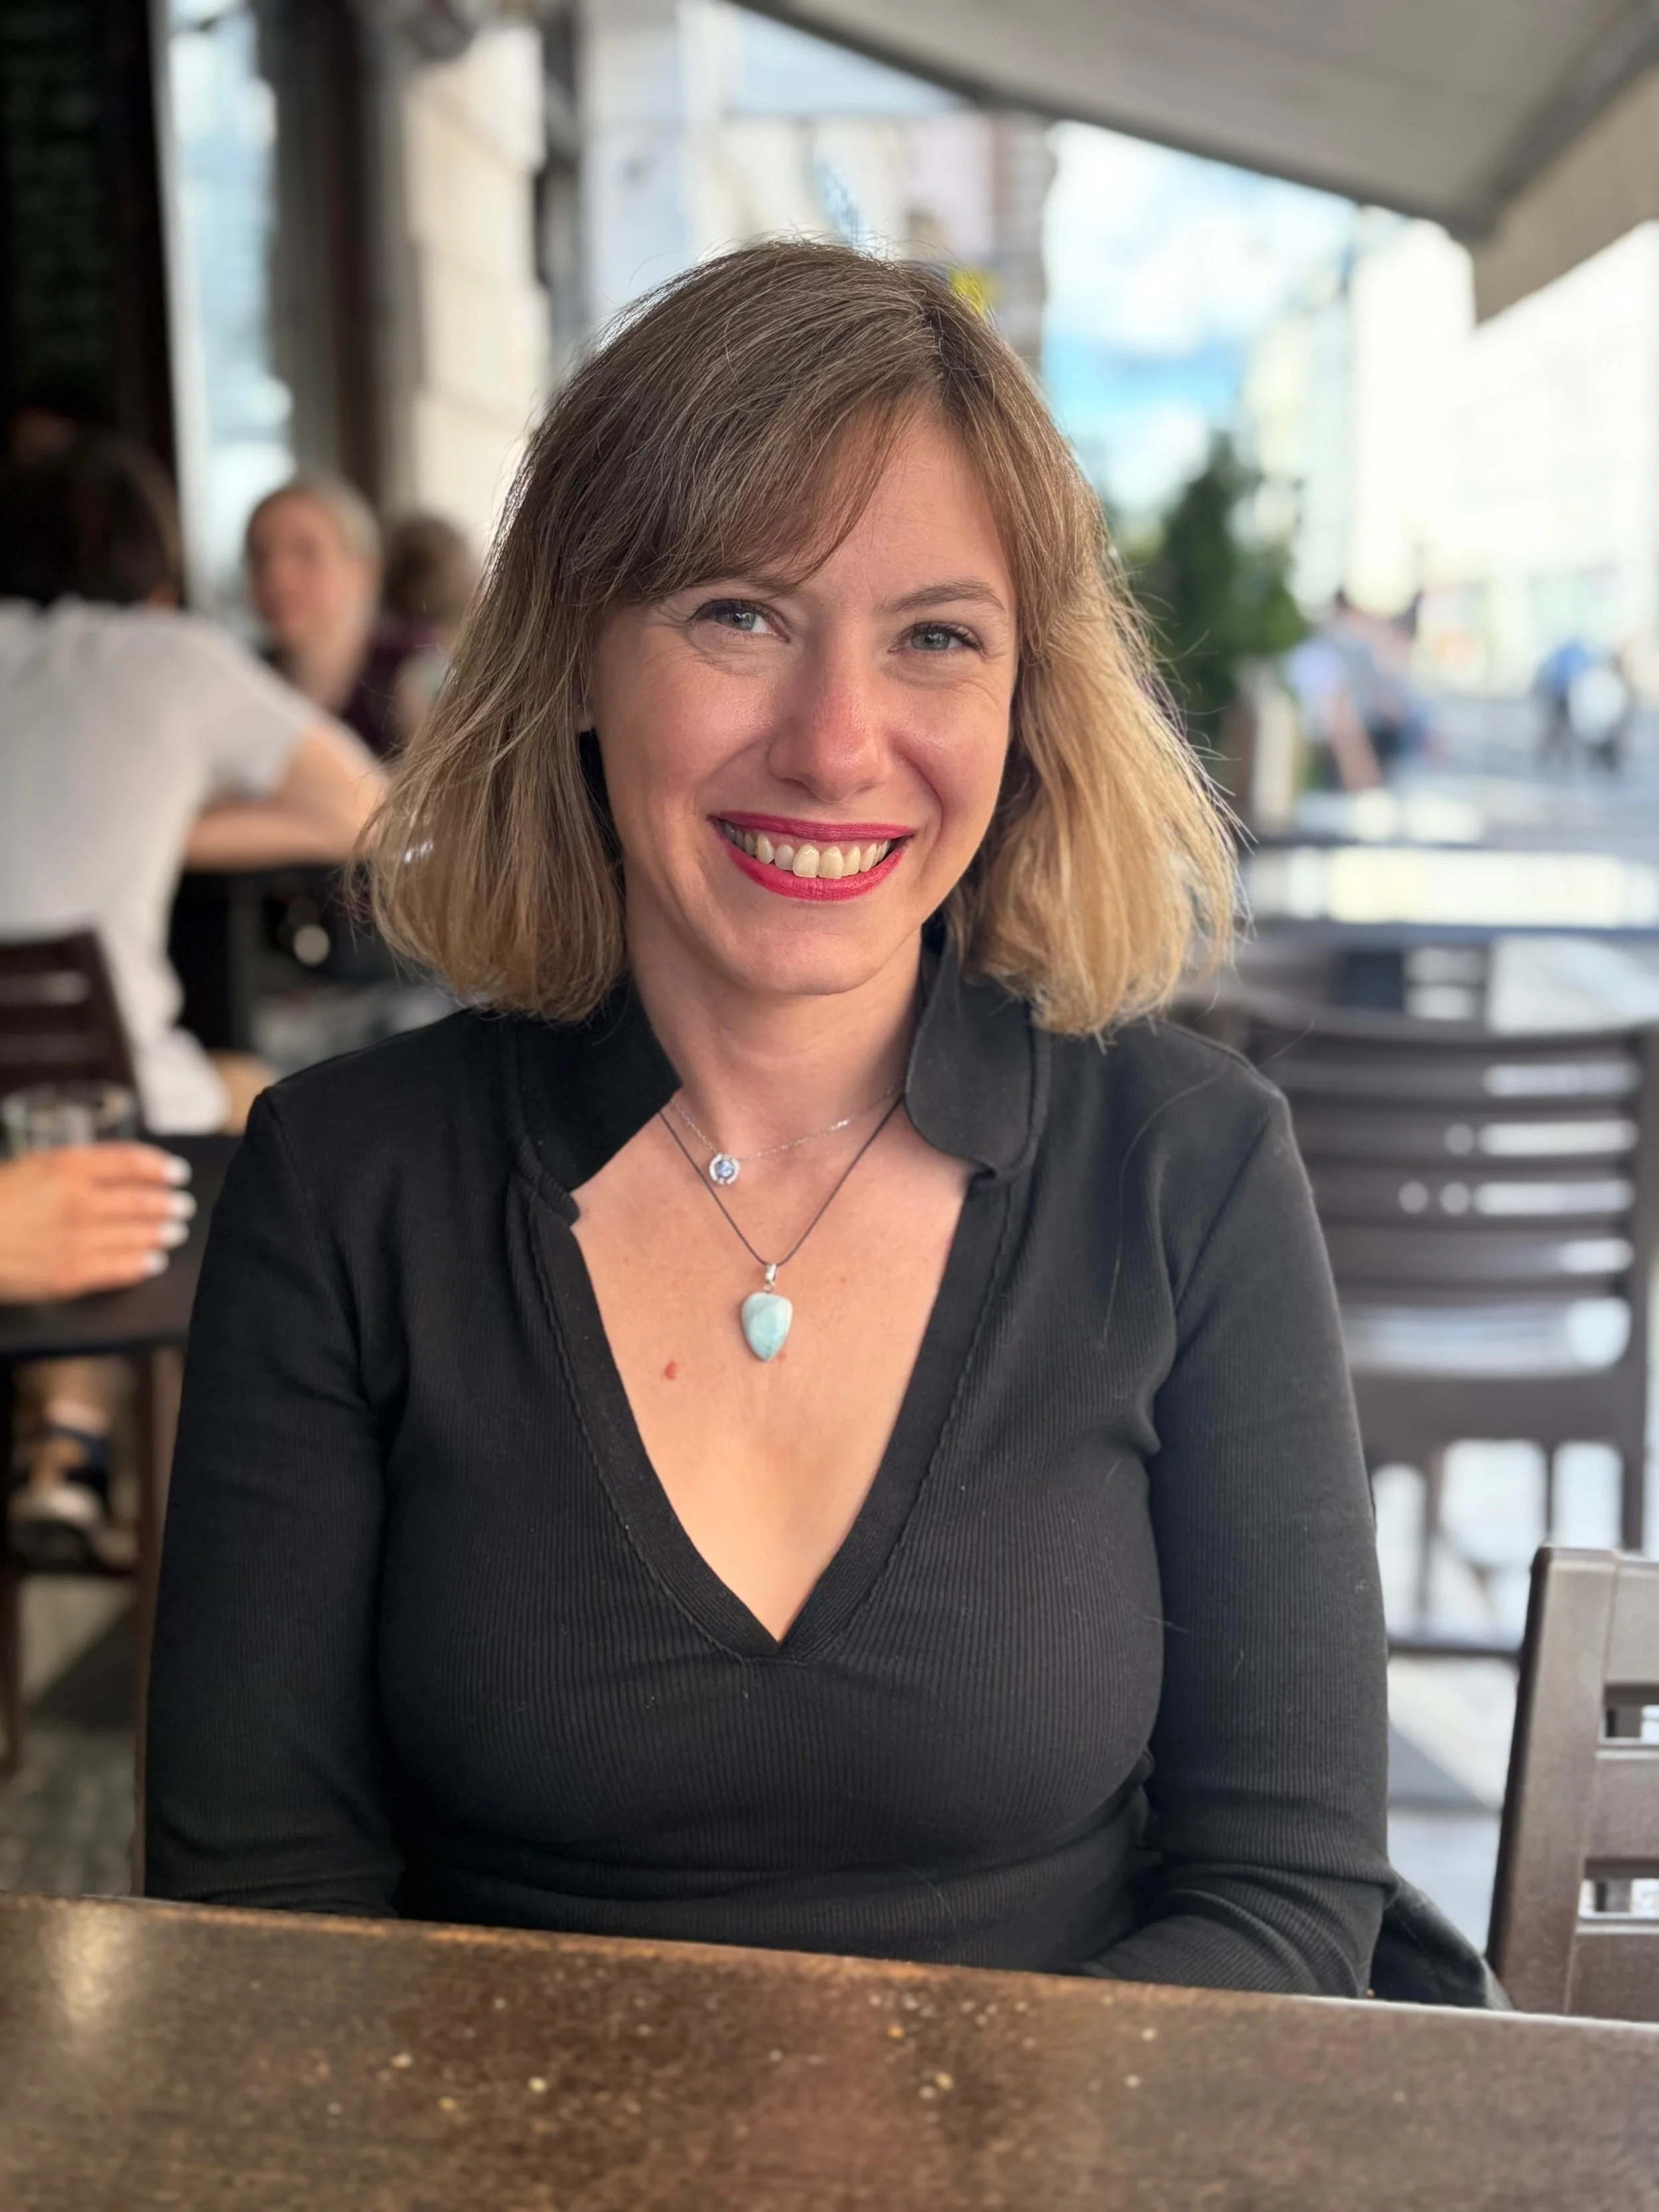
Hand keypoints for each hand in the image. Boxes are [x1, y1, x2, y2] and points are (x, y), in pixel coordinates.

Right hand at [0, 1146, 194, 1302]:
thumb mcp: (26, 1169)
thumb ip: (67, 1168)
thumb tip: (107, 1172)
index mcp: (65, 1166)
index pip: (129, 1161)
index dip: (158, 1166)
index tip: (175, 1172)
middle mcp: (78, 1199)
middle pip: (139, 1200)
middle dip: (166, 1204)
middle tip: (182, 1206)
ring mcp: (76, 1238)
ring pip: (135, 1235)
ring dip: (160, 1233)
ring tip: (174, 1233)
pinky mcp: (70, 1274)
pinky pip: (118, 1270)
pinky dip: (141, 1265)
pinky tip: (152, 1263)